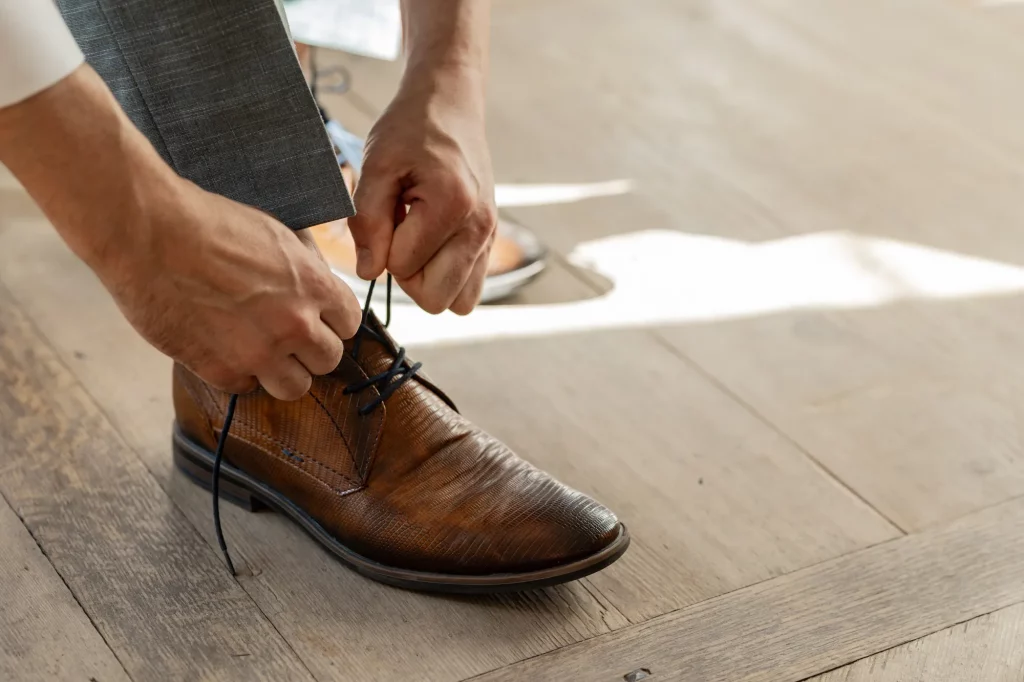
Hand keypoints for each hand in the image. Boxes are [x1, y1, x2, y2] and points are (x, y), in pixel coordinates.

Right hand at [100, 181, 362, 399]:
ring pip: (295, 388)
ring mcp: (259, 352)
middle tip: (286, 336)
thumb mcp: (277, 232)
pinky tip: (222, 348)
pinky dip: (236, 373)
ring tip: (260, 351)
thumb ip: (306, 267)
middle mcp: (295, 324)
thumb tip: (319, 284)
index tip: (316, 319)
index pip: (350, 324)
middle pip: (329, 361)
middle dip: (310, 349)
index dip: (332, 321)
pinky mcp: (220, 370)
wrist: (148, 232)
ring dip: (281, 372)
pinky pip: (245, 387)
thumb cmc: (209, 221)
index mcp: (314, 286)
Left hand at [349, 69, 496, 314]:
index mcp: (452, 204)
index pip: (403, 268)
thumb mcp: (377, 166)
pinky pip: (471, 288)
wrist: (450, 104)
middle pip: (435, 299)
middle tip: (400, 232)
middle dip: (408, 275)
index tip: (388, 211)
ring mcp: (491, 236)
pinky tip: (433, 241)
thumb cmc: (410, 129)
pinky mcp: (492, 239)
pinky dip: (447, 276)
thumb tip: (370, 273)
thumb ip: (368, 221)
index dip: (383, 247)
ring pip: (458, 303)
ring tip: (418, 238)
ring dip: (430, 280)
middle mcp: (480, 226)